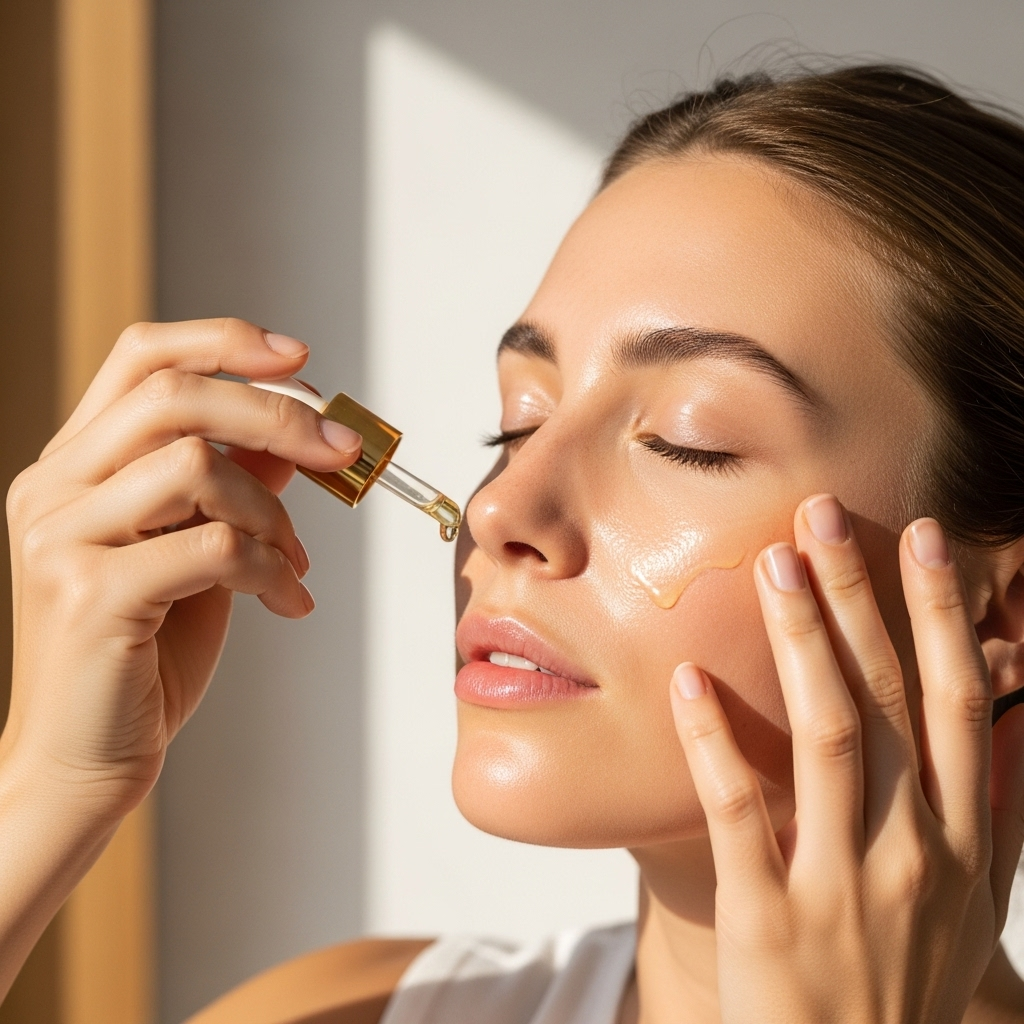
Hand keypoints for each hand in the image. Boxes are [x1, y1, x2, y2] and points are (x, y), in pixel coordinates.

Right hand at [3, 318, 361, 817]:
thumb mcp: (197, 550)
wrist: (87, 759)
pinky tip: (288, 602)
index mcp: (74, 465)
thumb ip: (233, 483)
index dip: (224, 343)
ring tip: (295, 562)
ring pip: (195, 465)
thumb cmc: (145, 654)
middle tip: (342, 451)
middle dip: (277, 415)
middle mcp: (52, 487)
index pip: (141, 357)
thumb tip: (299, 430)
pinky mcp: (87, 595)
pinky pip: (212, 547)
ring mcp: (59, 538)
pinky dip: (270, 569)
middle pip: (175, 396)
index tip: (300, 360)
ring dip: (273, 513)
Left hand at [670, 495, 1023, 1023]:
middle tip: (823, 516)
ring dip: (800, 642)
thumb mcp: (980, 899)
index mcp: (964, 836)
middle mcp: (915, 847)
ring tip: (771, 564)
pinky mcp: (770, 914)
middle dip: (861, 598)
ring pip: (826, 735)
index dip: (943, 615)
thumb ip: (994, 807)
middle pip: (887, 696)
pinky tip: (689, 679)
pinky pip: (737, 810)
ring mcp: (842, 881)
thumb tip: (1009, 712)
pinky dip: (715, 740)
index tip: (921, 539)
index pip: (957, 700)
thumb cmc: (910, 976)